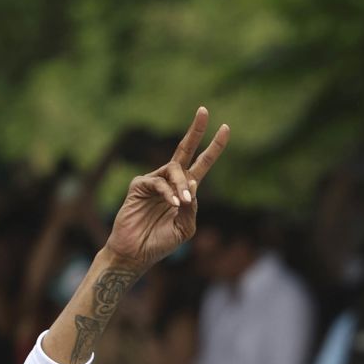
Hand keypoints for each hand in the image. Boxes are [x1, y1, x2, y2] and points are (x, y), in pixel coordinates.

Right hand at [105, 108, 228, 269]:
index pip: (203, 164)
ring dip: (182, 184)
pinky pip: (158, 182)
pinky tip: (172, 203)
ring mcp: (154, 181)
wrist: (137, 253)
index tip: (226, 128)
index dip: (214, 147)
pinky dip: (167, 192)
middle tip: (204, 110)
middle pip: (185, 150)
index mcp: (186, 190)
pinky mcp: (139, 186)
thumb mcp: (186, 227)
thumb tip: (193, 182)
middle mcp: (171, 182)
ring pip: (175, 170)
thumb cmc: (161, 242)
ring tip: (181, 203)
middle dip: (196, 131)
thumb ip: (192, 207)